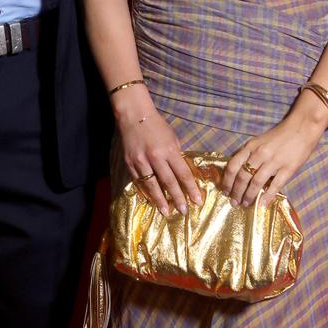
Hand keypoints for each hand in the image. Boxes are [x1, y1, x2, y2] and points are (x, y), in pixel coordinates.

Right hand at [115, 94, 202, 216]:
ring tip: (166, 212)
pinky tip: (150, 200)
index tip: (198, 201)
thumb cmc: (157, 125)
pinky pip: (139, 181)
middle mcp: (155, 157)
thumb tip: (182, 173)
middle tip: (184, 212)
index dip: (191, 189)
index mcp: (169, 150)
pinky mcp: (130, 163)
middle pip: (169, 182)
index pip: (183, 174)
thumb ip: (177, 155)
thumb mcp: (173, 137)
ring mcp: (141, 161)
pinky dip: (146, 191)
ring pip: (152, 185)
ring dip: (160, 200)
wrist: (134, 115)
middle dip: (178, 198)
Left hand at [221, 103, 327, 207]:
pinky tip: (262, 204)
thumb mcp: (259, 140)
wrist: (302, 127)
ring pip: (256, 183)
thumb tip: (238, 172)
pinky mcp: (288, 168)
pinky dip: (267, 196)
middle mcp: (260, 154)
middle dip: (236, 192)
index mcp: (251, 147)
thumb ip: (249, 154)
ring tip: (245, 204)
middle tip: (234, 202)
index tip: (224, 191)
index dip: (227, 181)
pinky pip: (275, 185)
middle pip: (242, 177)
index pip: (233, 166)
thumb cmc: (280, 135)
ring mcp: (274, 162)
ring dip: (249, 196)